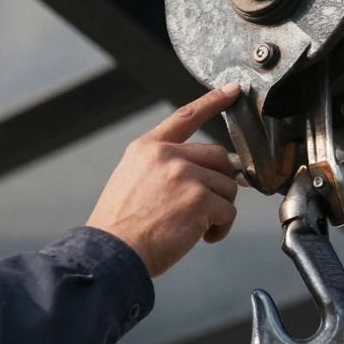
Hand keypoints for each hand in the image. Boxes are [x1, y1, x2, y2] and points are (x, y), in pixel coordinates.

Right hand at [87, 84, 241, 277]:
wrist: (111, 253)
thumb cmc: (121, 227)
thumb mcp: (133, 180)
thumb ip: (165, 168)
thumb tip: (207, 172)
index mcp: (148, 148)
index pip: (186, 116)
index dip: (212, 101)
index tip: (232, 91)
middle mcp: (167, 155)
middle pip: (219, 157)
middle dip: (220, 182)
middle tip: (208, 205)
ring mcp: (184, 175)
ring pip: (227, 186)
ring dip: (219, 210)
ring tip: (197, 228)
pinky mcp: (199, 199)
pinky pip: (228, 211)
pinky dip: (221, 228)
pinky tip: (203, 238)